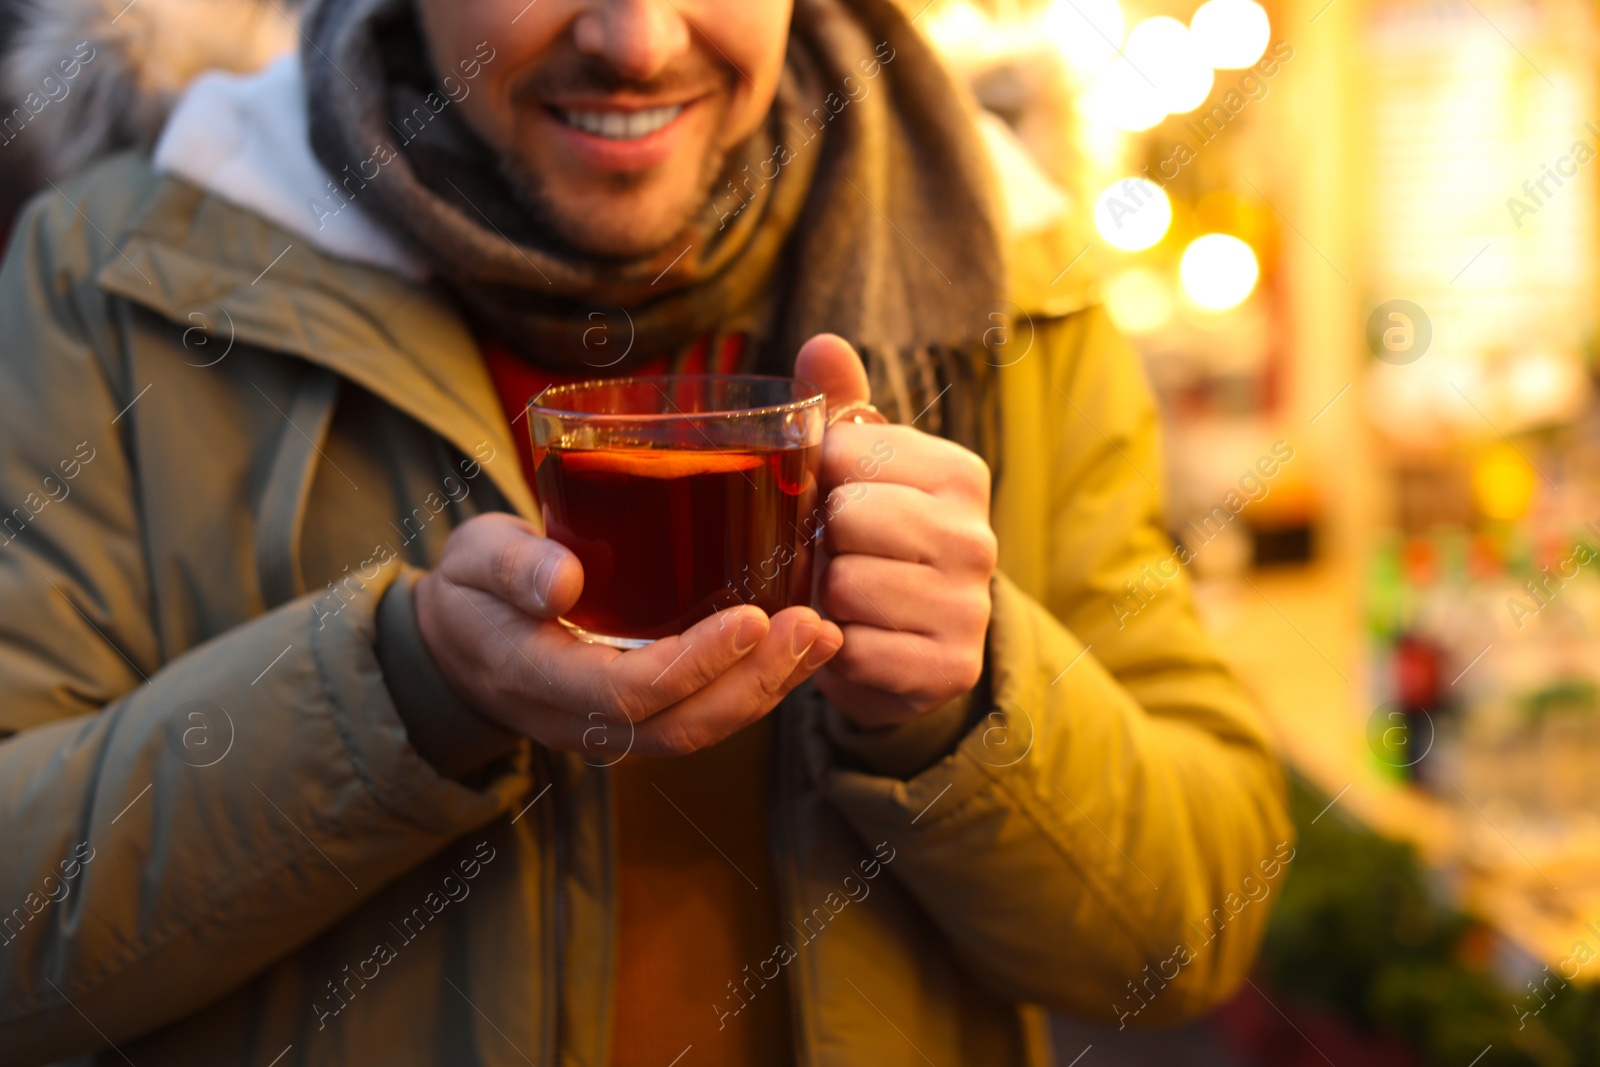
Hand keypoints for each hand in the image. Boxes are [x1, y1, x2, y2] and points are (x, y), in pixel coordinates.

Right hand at [413, 513, 843, 756]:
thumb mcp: (472, 561)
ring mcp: (615, 726)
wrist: (455, 644)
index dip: (695, 663)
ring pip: (701, 728)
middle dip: (755, 683)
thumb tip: (562, 582)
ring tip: (825, 637)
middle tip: (815, 627)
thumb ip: (512, 567)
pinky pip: (704, 714)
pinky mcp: (642, 714)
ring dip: (769, 689)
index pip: (628, 691)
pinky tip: (803, 649)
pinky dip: (757, 687)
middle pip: (682, 724)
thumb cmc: (469, 589)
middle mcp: (582, 720)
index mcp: (539, 680)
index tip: (752, 618)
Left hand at [795, 335, 997, 729]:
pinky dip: (839, 651)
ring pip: (845, 586)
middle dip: (820, 543)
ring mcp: (970, 606)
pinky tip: (857, 642)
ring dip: (825, 600)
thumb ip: (841, 408)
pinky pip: (857, 650)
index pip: (843, 454)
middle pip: (847, 518)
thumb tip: (822, 343)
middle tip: (832, 558)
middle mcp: (976, 537)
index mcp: (958, 473)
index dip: (813, 481)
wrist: (908, 654)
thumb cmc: (874, 546)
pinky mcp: (951, 667)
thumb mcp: (860, 473)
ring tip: (844, 601)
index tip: (826, 500)